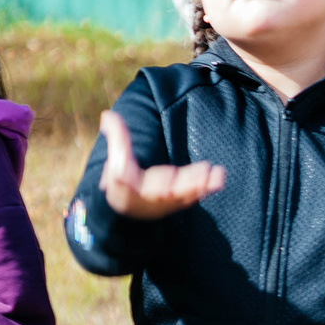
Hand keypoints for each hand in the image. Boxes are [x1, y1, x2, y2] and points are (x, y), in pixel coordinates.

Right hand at [99, 109, 223, 220]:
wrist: (133, 209)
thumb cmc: (124, 180)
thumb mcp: (118, 160)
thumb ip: (118, 137)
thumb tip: (107, 115)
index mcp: (127, 187)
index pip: (129, 181)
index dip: (131, 177)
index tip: (145, 175)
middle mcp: (148, 197)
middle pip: (161, 191)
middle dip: (174, 185)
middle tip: (188, 179)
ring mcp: (166, 202)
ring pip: (182, 194)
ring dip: (198, 185)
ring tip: (214, 175)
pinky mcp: (180, 202)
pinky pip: (193, 196)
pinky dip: (205, 190)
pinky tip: (217, 180)